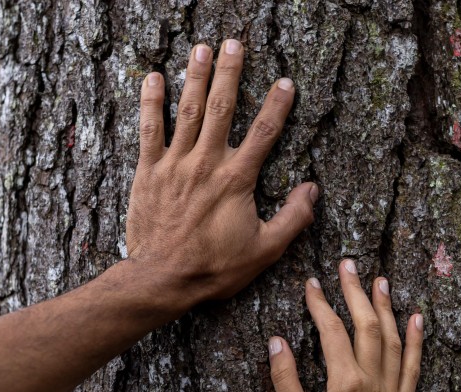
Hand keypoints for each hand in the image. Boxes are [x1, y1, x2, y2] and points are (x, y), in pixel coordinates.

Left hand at [126, 39, 318, 308]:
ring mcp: (175, 164)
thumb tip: (312, 189)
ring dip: (194, 77)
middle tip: (233, 43)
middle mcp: (206, 163)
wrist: (163, 278)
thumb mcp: (264, 251)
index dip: (276, 105)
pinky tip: (152, 78)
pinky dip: (151, 102)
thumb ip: (293, 218)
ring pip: (187, 111)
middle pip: (221, 108)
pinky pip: (149, 130)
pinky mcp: (148, 172)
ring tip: (201, 49)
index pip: (264, 133)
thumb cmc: (214, 268)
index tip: (285, 82)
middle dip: (229, 73)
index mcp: (236, 180)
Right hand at [268, 260, 423, 391]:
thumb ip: (285, 379)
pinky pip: (413, 367)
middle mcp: (373, 383)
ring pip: (393, 340)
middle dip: (356, 293)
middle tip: (348, 265)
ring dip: (386, 308)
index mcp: (345, 384)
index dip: (321, 304)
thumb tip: (277, 341)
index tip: (311, 283)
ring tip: (380, 281)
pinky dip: (416, 341)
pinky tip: (416, 319)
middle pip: (367, 326)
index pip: (332, 331)